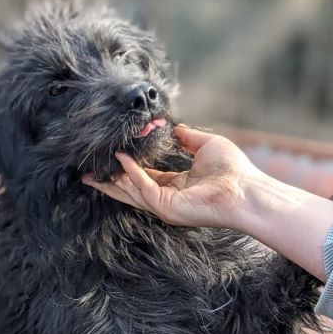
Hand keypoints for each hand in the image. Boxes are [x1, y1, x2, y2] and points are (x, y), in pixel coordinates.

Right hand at [82, 125, 262, 228]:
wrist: (246, 189)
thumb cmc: (233, 171)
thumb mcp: (206, 146)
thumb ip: (187, 137)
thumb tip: (173, 126)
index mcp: (178, 186)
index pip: (146, 179)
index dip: (128, 169)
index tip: (112, 158)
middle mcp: (168, 199)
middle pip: (131, 190)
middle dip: (109, 182)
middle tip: (86, 175)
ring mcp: (166, 206)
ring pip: (131, 192)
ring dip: (112, 180)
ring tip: (92, 170)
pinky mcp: (167, 207)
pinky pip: (143, 188)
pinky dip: (131, 173)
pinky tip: (122, 159)